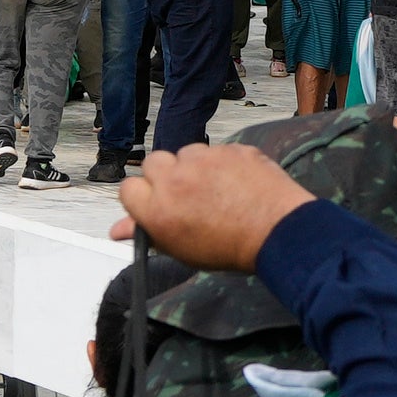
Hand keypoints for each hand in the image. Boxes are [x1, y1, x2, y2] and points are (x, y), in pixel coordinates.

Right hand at [110, 138, 316, 272]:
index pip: (128, 188)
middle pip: (154, 163)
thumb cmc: (229, 248)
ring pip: (186, 153)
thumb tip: (118, 230)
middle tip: (187, 195)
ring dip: (195, 167)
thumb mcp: (181, 248)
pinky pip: (217, 151)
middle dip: (166, 175)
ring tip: (217, 190)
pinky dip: (223, 163)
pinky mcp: (229, 148)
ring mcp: (203, 159)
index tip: (158, 203)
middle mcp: (174, 179)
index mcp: (156, 208)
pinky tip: (237, 183)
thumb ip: (147, 232)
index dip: (143, 196)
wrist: (278, 232)